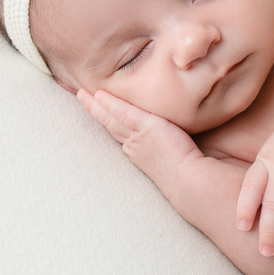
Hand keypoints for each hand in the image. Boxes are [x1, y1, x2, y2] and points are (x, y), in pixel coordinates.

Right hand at [77, 89, 200, 192]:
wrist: (191, 180)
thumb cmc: (190, 172)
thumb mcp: (177, 155)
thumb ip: (175, 146)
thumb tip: (185, 141)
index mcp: (141, 152)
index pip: (123, 132)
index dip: (110, 121)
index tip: (101, 112)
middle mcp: (134, 145)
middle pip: (110, 124)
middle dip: (95, 111)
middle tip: (82, 97)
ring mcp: (137, 138)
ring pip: (110, 118)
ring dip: (95, 106)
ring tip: (82, 93)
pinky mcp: (146, 127)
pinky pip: (122, 112)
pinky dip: (109, 104)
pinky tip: (98, 95)